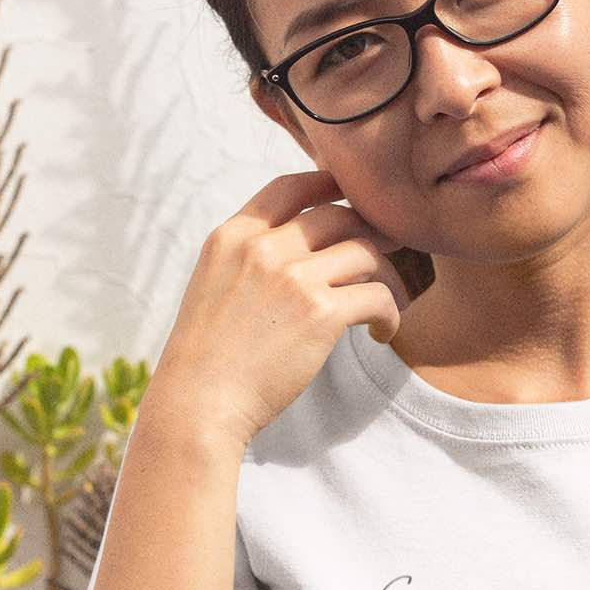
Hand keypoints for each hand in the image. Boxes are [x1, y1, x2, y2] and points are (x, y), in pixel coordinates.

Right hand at [147, 169, 412, 449]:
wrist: (198, 404)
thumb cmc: (206, 359)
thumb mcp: (214, 286)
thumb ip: (250, 259)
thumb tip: (299, 248)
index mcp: (232, 236)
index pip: (290, 187)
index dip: (329, 185)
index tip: (353, 199)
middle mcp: (262, 247)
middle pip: (338, 215)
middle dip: (372, 230)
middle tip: (391, 250)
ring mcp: (292, 278)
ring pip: (366, 252)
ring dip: (388, 276)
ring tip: (391, 302)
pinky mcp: (321, 314)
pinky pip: (378, 296)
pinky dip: (390, 314)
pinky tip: (382, 333)